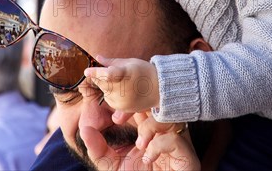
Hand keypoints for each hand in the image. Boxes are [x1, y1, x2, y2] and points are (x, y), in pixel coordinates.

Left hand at [80, 113, 198, 170]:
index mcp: (150, 130)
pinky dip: (157, 146)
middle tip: (120, 119)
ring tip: (140, 145)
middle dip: (137, 110)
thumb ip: (98, 148)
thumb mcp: (112, 165)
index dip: (128, 106)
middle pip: (155, 107)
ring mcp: (178, 143)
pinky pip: (173, 138)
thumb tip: (84, 128)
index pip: (142, 107)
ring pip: (166, 119)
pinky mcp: (187, 156)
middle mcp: (166, 132)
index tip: (115, 116)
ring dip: (149, 128)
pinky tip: (149, 158)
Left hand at [85, 56, 159, 112]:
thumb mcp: (130, 62)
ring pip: (104, 92)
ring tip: (121, 83)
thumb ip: (111, 61)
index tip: (87, 71)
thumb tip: (97, 57)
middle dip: (99, 78)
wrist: (159, 90)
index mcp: (127, 73)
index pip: (109, 74)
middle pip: (102, 83)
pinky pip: (109, 100)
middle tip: (107, 73)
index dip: (97, 73)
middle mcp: (124, 89)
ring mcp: (123, 100)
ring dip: (106, 86)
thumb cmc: (144, 72)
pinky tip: (122, 91)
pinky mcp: (123, 108)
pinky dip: (111, 94)